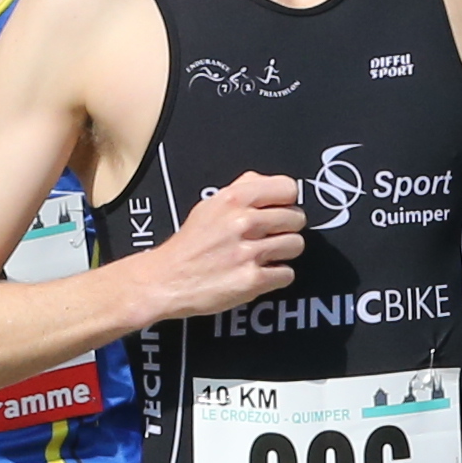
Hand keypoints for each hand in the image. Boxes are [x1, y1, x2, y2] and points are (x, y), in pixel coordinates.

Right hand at [139, 168, 304, 323]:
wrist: (165, 280)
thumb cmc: (189, 244)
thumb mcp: (209, 204)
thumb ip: (241, 188)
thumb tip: (269, 182)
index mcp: (233, 199)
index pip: (288, 188)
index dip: (286, 201)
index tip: (278, 211)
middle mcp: (242, 222)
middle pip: (296, 218)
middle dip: (286, 229)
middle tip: (268, 237)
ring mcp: (248, 252)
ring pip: (296, 245)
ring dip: (283, 253)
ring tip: (262, 256)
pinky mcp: (252, 280)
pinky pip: (287, 274)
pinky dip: (276, 277)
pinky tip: (258, 274)